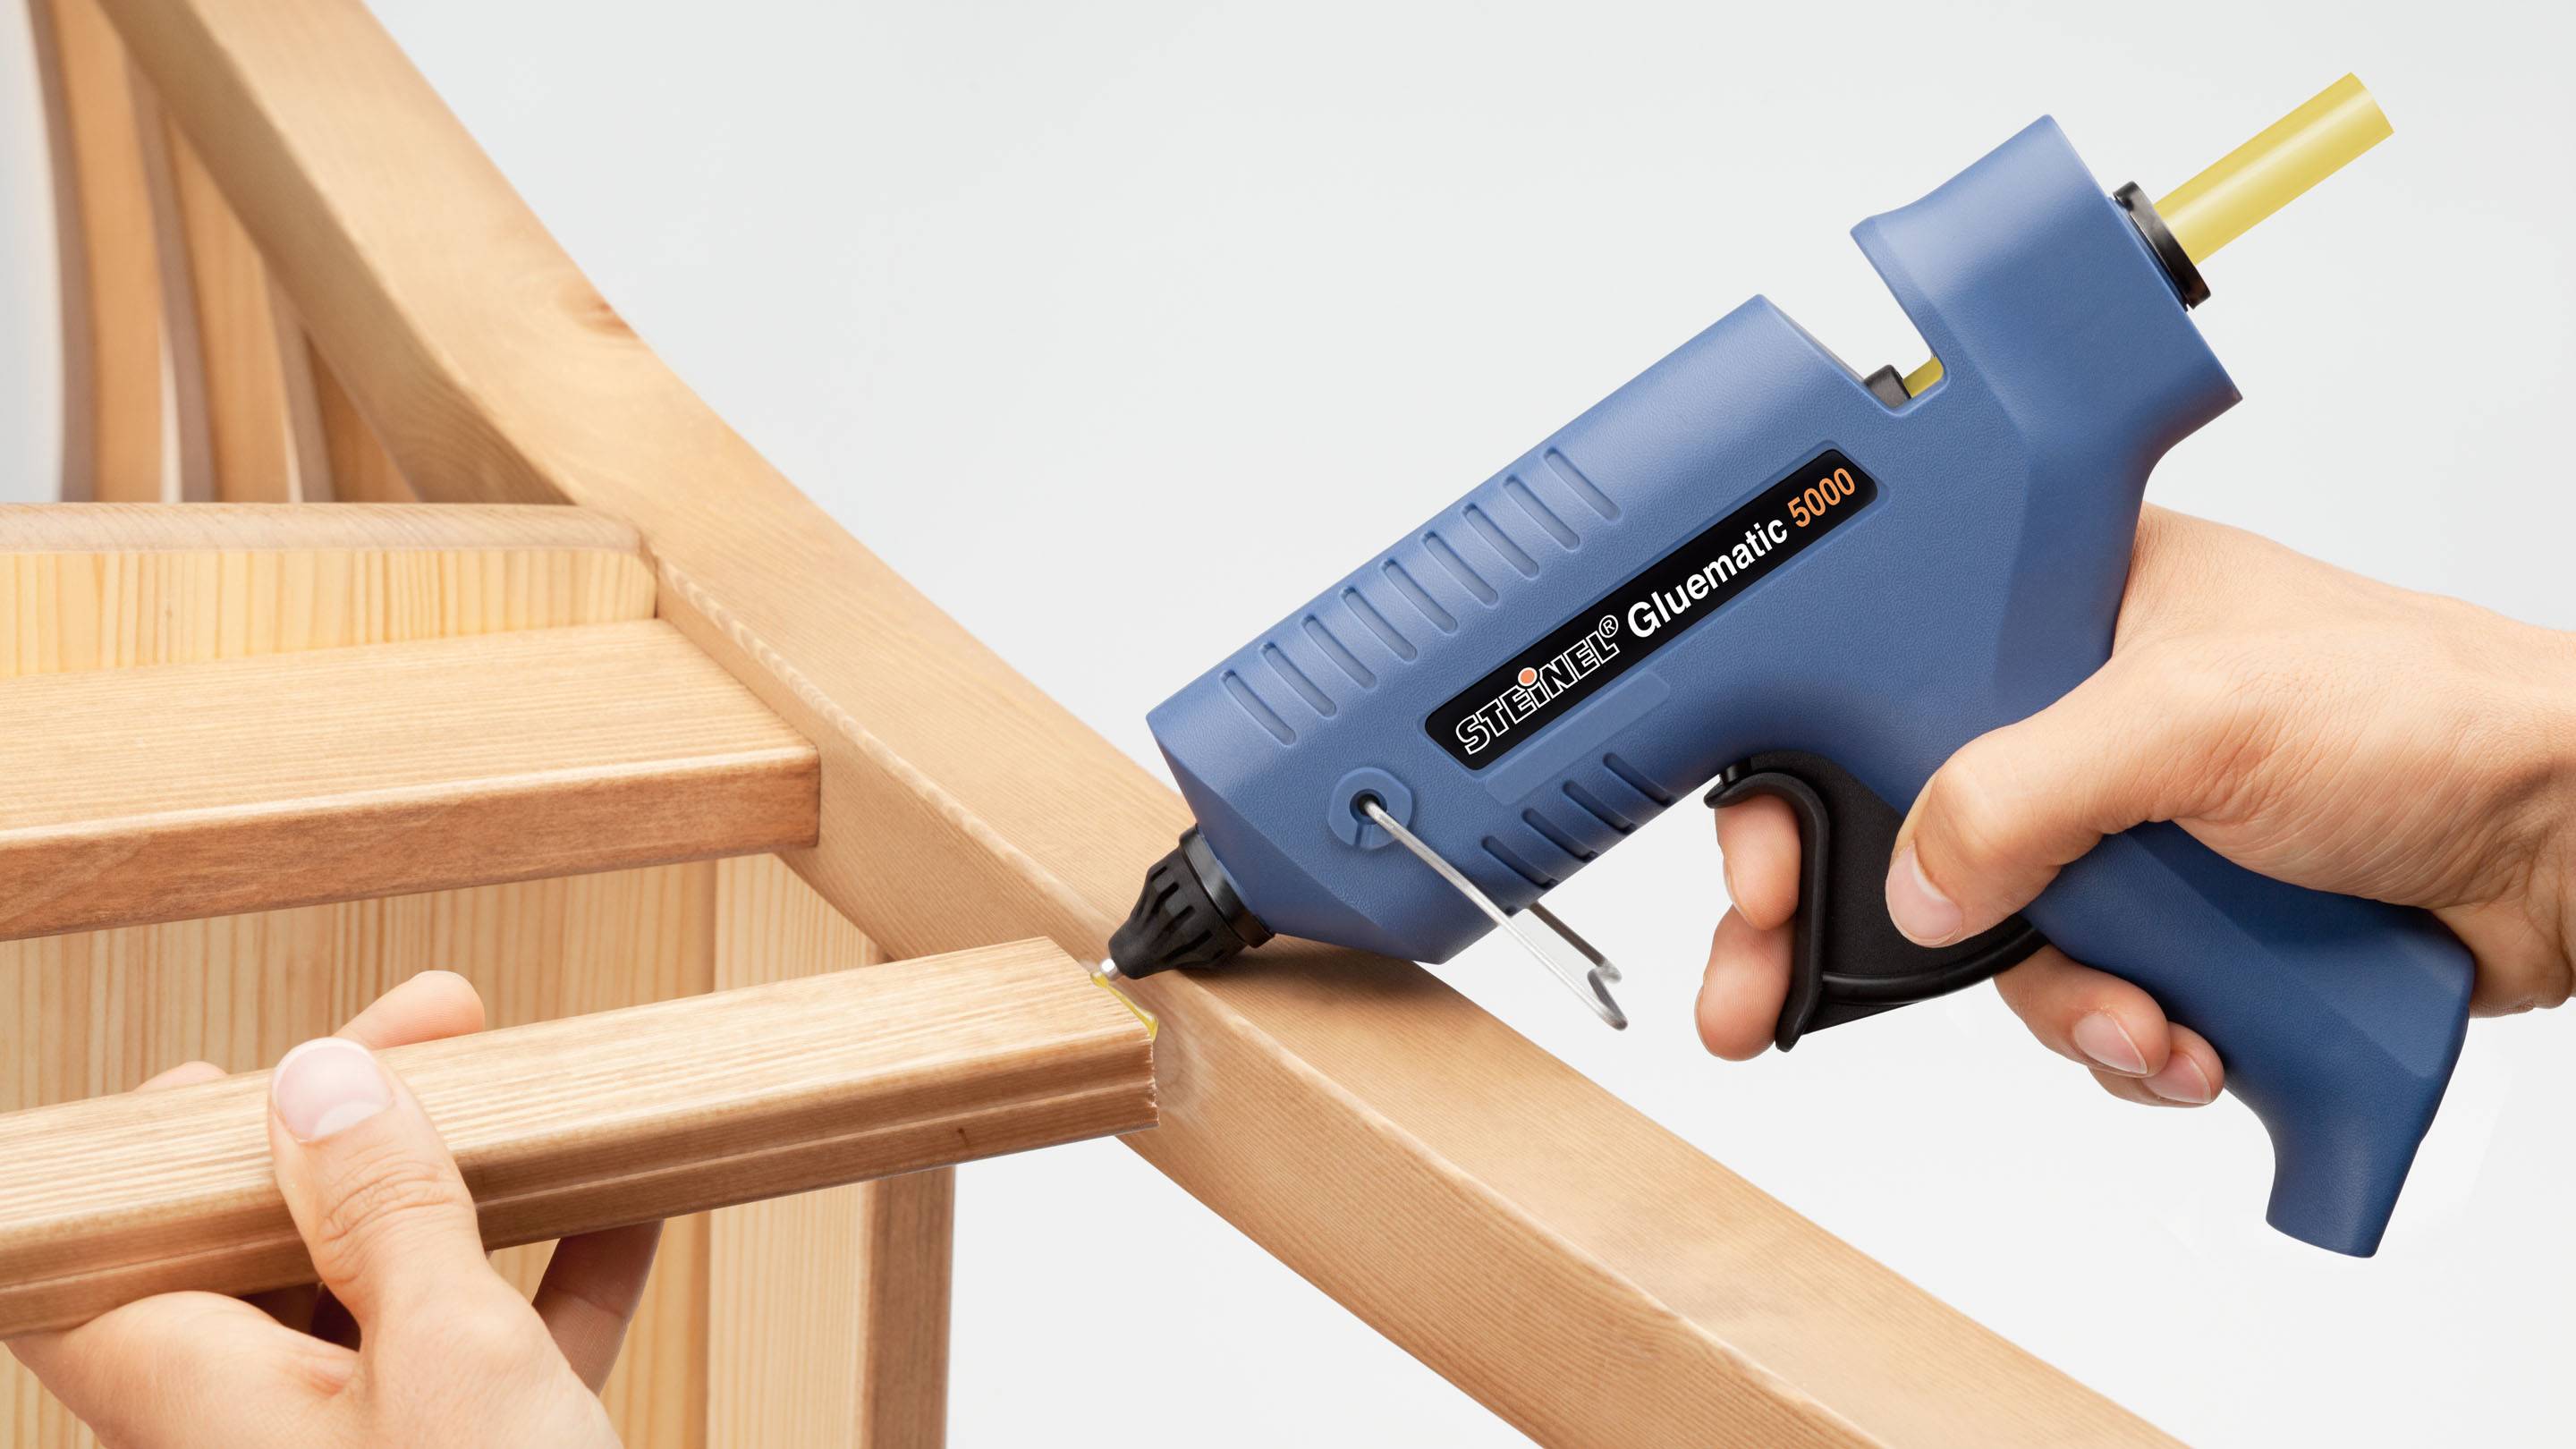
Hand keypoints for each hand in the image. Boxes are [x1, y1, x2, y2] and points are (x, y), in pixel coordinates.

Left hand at [7, 972, 657, 1446]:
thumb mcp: (453, 1361)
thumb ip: (384, 1214)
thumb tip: (311, 1081)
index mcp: (195, 1403)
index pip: (111, 1236)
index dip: (171, 1137)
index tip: (280, 1053)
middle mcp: (251, 1435)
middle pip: (262, 1243)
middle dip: (361, 1125)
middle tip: (457, 1027)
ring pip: (380, 1293)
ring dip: (464, 1188)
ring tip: (541, 1097)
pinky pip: (486, 1353)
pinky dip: (551, 1274)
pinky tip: (631, 1202)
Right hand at [1699, 505, 2575, 1104]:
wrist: (2572, 849)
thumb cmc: (2428, 713)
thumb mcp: (2193, 722)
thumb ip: (2021, 789)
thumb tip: (1912, 885)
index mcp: (2061, 606)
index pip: (1870, 679)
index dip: (1795, 776)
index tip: (1754, 870)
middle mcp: (2074, 714)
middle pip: (1904, 830)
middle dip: (1859, 936)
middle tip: (1765, 1002)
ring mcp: (2124, 828)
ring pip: (1995, 943)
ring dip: (2060, 1004)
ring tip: (2149, 1020)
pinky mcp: (2177, 924)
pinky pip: (2084, 1003)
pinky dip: (2130, 1043)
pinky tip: (2198, 1038)